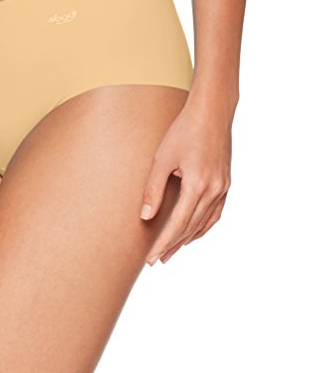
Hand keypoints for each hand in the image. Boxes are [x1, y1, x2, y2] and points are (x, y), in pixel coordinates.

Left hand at [139, 97, 231, 264]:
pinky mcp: (225, 183)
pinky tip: (193, 233)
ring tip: (172, 251)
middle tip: (157, 260)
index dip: (163, 243)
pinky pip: (215, 213)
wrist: (212, 112)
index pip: (177, 224)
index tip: (151, 258)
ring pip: (204, 223)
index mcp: (198, 185)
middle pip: (191, 228)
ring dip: (187, 239)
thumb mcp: (162, 159)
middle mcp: (214, 190)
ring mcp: (223, 188)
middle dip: (172, 245)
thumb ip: (154, 189)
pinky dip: (203, 226)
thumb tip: (146, 217)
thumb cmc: (183, 131)